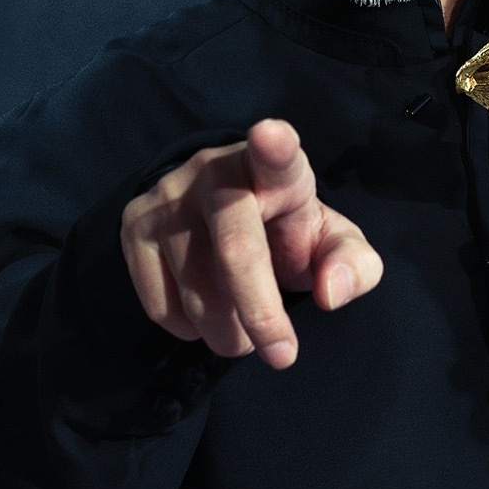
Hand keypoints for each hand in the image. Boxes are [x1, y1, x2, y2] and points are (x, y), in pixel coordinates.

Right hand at [120, 118, 383, 369]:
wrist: (220, 216)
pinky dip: (189, 329)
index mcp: (276, 169)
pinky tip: (207, 314)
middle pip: (236, 248)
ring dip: (227, 332)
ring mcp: (169, 195)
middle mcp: (216, 171)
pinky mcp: (135, 223)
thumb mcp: (331, 244)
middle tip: (281, 355)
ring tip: (244, 332)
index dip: (275, 146)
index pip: (277, 155)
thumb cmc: (288, 229)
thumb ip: (352, 266)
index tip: (271, 133)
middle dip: (259, 311)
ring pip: (196, 288)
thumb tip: (330, 294)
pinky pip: (159, 303)